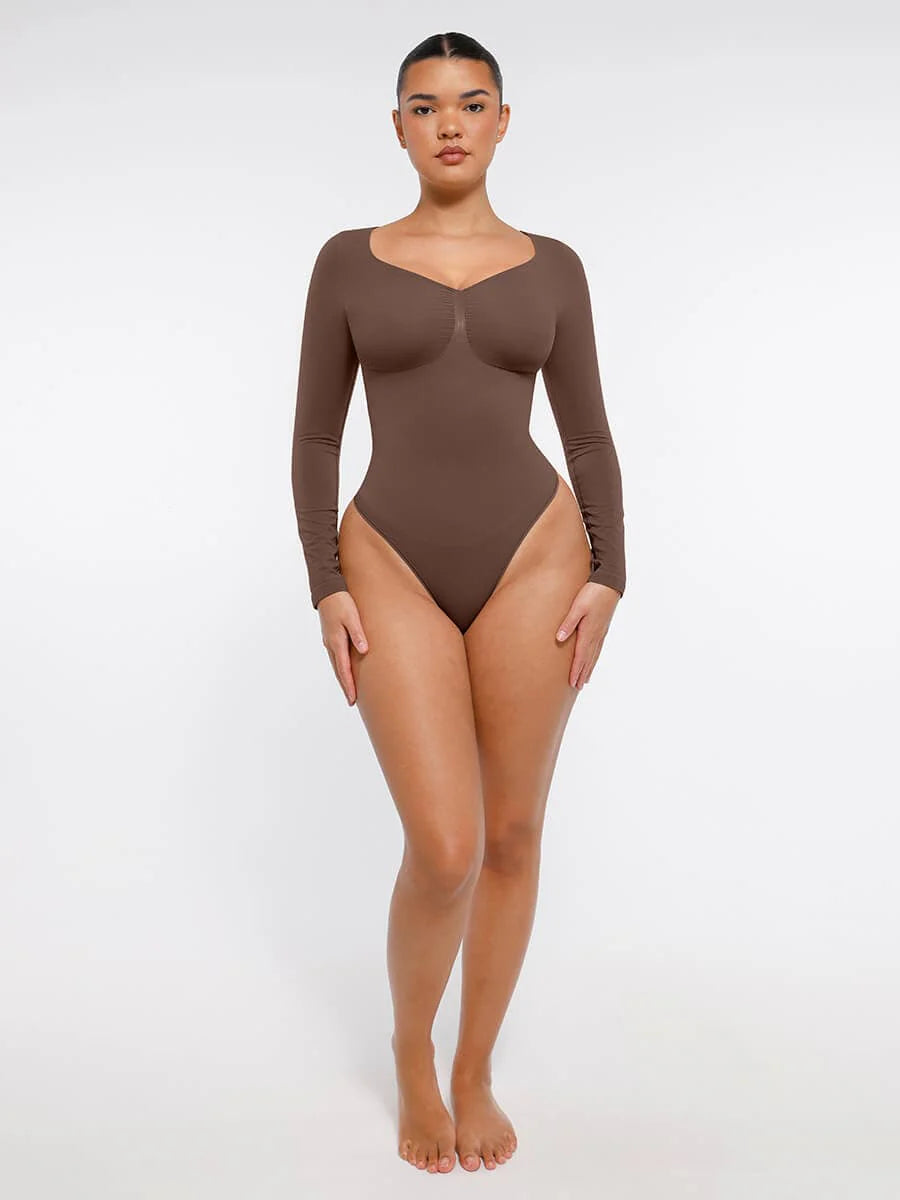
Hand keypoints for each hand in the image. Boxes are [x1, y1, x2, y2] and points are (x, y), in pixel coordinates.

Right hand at [318, 590, 368, 705]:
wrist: (327, 589)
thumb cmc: (341, 601)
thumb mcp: (351, 616)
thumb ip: (358, 633)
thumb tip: (364, 651)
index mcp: (336, 641)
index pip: (344, 669)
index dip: (349, 685)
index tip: (353, 700)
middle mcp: (331, 644)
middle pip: (338, 671)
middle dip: (345, 686)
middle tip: (351, 701)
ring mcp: (329, 641)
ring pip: (336, 665)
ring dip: (342, 678)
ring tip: (349, 690)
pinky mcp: (331, 636)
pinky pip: (336, 657)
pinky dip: (340, 667)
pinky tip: (345, 670)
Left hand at [555, 581, 619, 690]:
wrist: (610, 584)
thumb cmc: (592, 593)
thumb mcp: (577, 607)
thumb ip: (568, 623)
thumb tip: (559, 639)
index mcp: (588, 632)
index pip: (581, 656)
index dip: (576, 670)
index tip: (572, 683)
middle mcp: (596, 635)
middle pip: (588, 659)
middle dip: (582, 673)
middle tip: (577, 687)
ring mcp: (601, 632)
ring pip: (594, 655)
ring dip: (589, 668)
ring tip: (584, 679)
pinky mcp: (603, 627)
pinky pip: (598, 648)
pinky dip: (595, 657)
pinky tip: (593, 659)